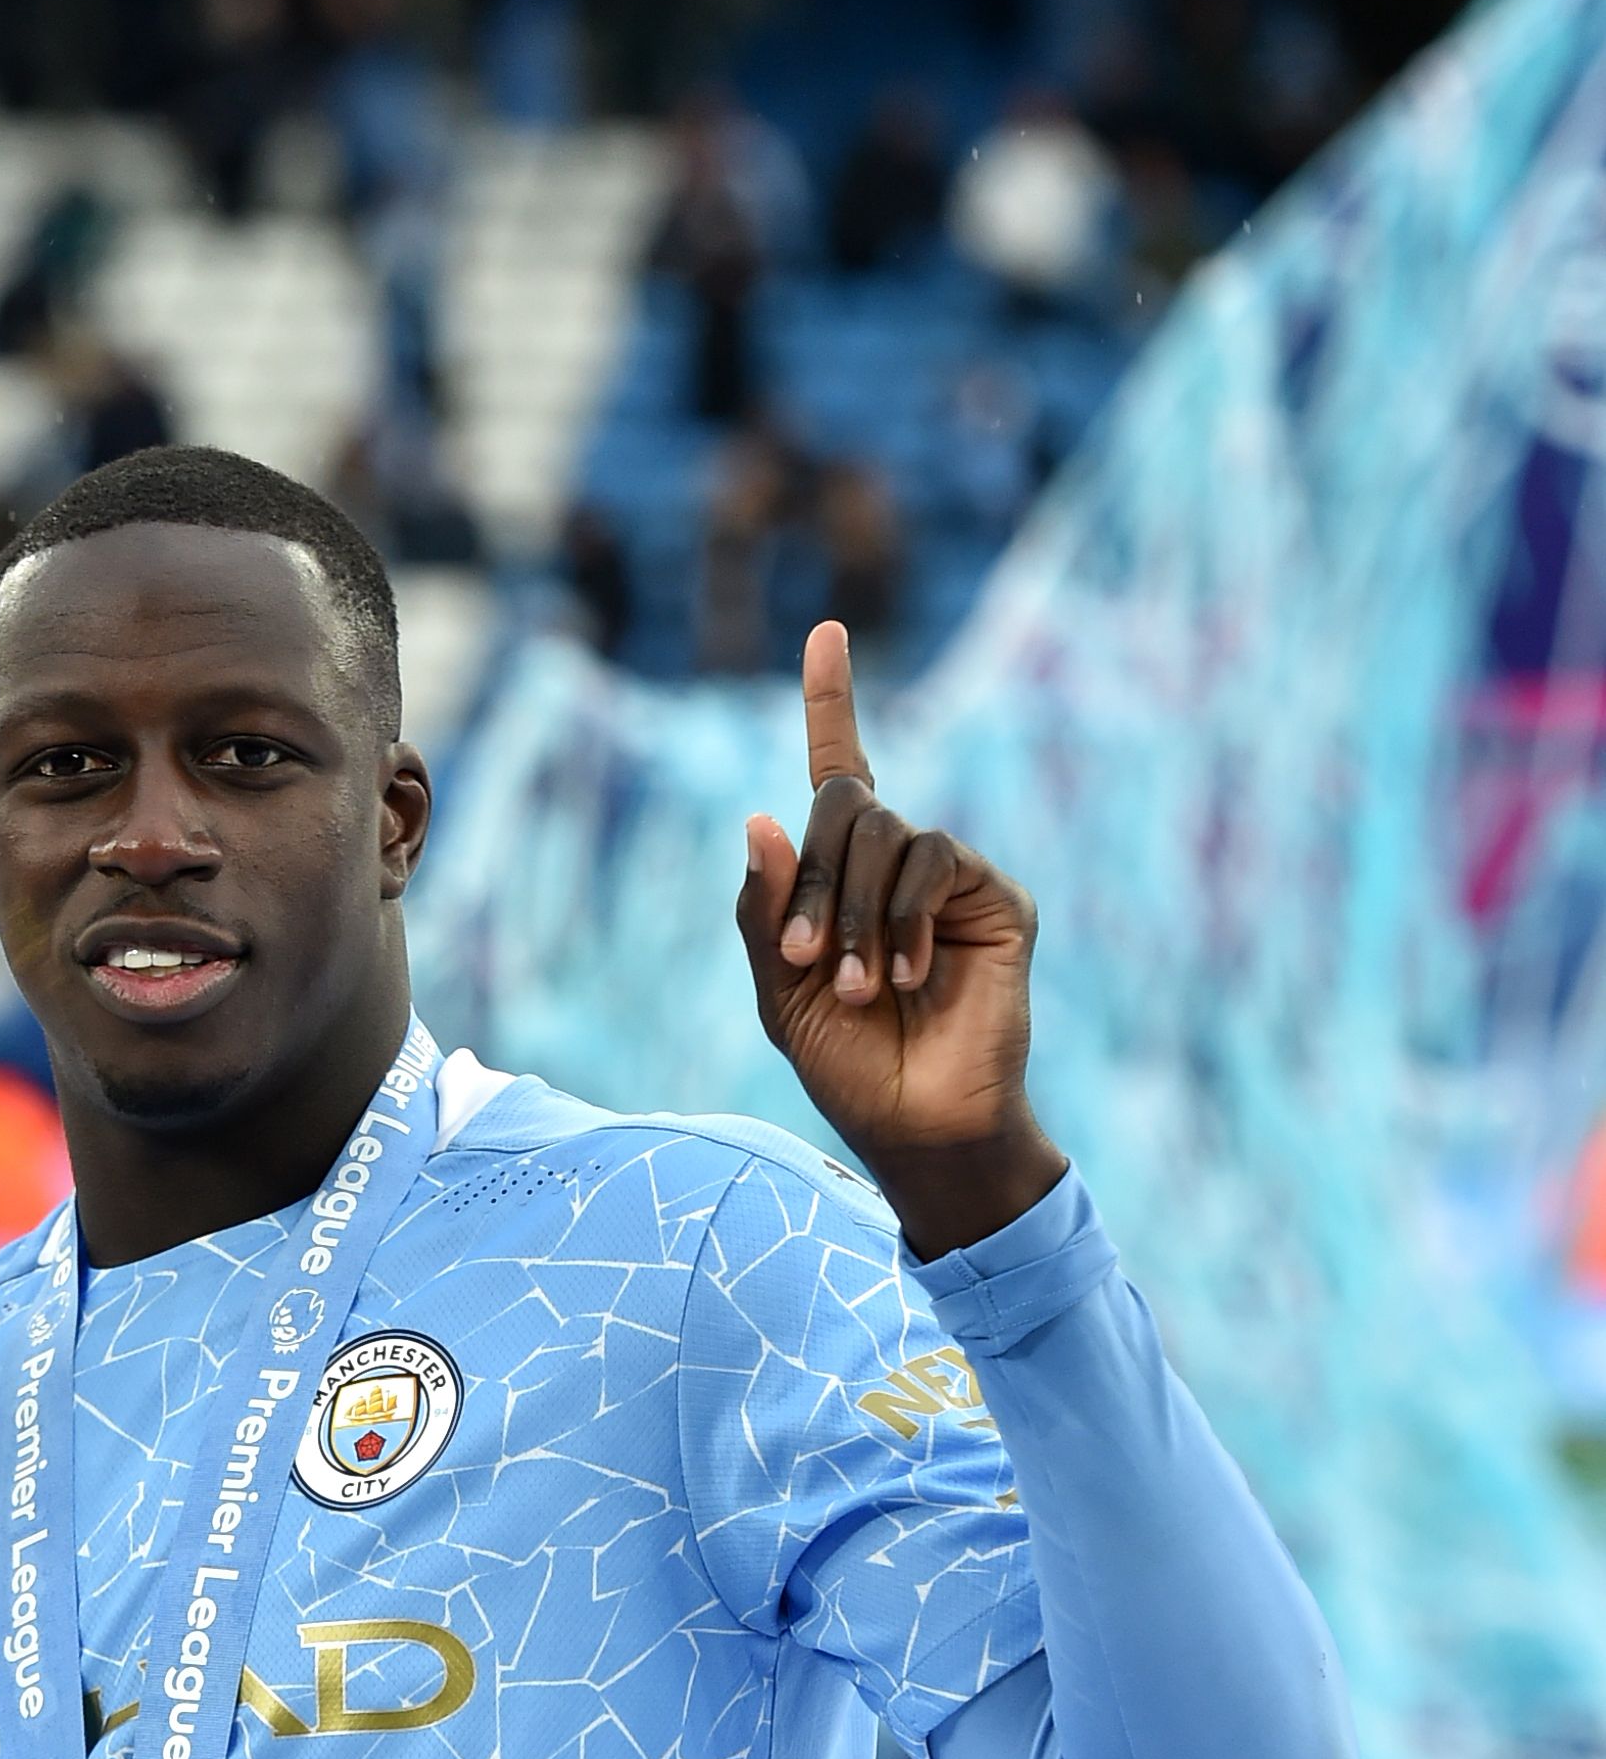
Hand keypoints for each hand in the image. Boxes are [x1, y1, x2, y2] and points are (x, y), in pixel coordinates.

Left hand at [735, 621, 1065, 1259]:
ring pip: (889, 835)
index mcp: (840, 882)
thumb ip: (767, 913)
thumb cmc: (849, 1069)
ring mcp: (951, 879)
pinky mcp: (998, 900)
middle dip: (816, 883)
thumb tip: (760, 817)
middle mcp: (897, 866)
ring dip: (858, 916)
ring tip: (863, 988)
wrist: (918, 1126)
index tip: (827, 632)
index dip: (832, 701)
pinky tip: (906, 975)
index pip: (836, 774)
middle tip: (811, 961)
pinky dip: (907, 917)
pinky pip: (938, 861)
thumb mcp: (782, 995)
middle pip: (847, 806)